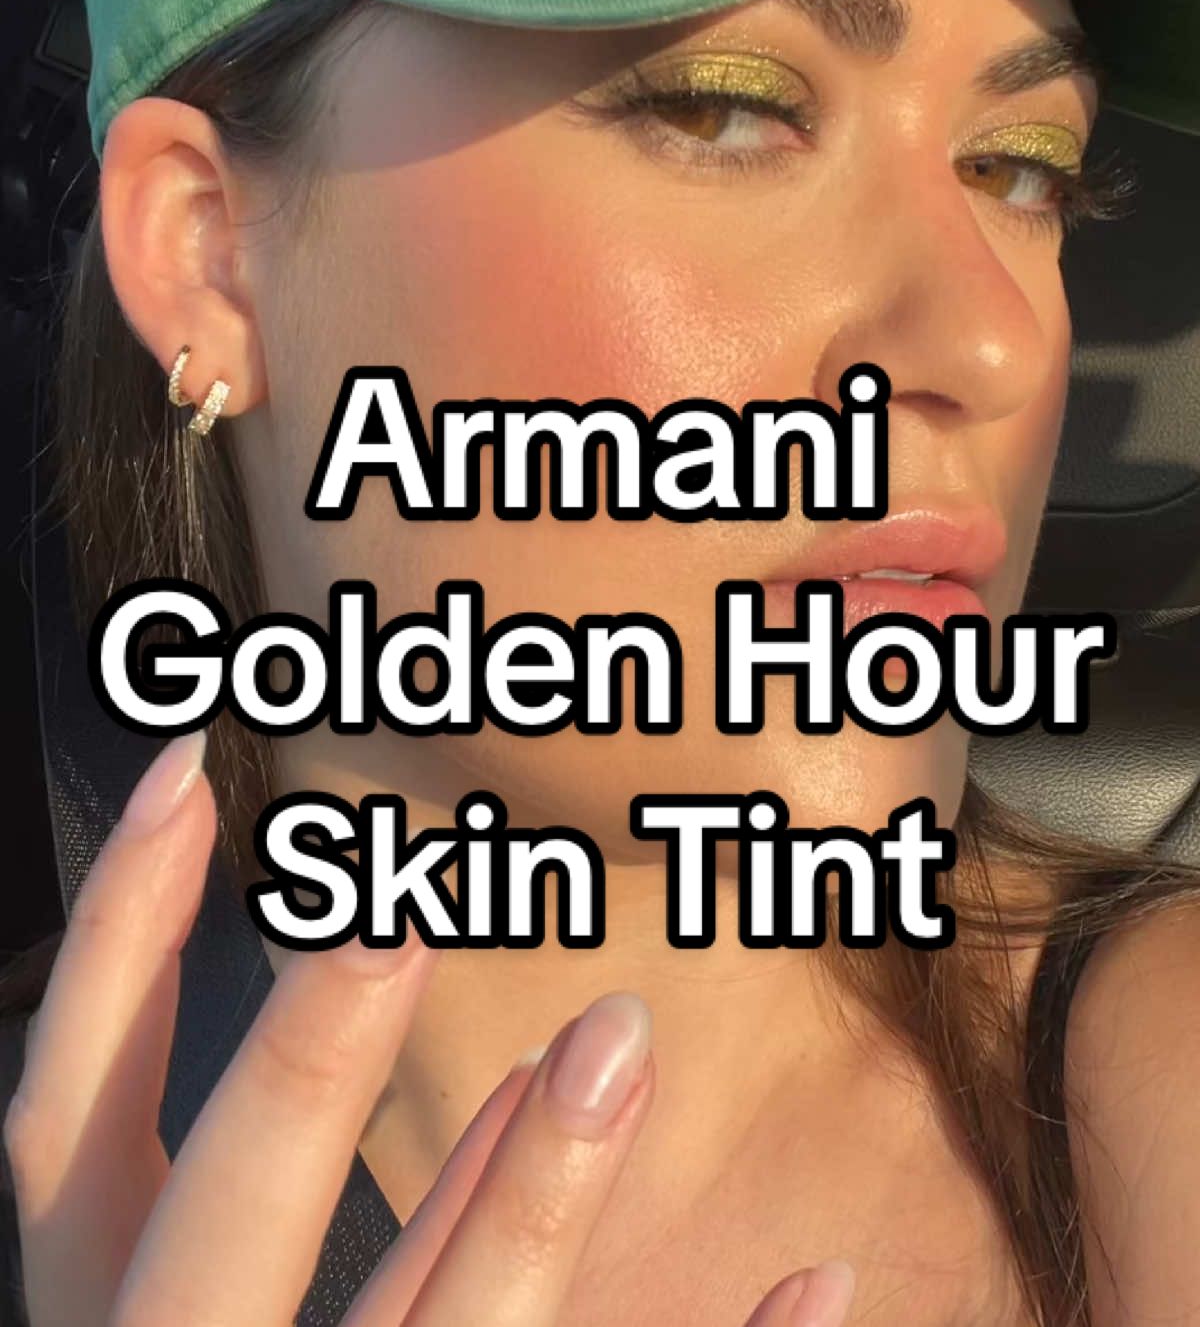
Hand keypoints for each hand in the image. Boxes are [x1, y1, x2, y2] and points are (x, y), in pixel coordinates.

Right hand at [5, 732, 854, 1326]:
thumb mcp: (176, 1308)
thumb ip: (225, 1179)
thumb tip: (337, 954)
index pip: (63, 1121)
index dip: (116, 941)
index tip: (192, 776)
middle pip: (215, 1235)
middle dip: (296, 1069)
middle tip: (398, 917)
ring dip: (526, 1199)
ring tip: (621, 1034)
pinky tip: (823, 1274)